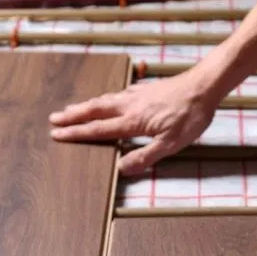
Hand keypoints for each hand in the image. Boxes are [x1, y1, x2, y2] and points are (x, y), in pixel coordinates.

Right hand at [49, 70, 217, 175]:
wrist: (203, 86)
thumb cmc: (190, 116)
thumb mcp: (171, 144)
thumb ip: (146, 156)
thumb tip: (122, 169)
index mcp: (133, 121)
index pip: (98, 130)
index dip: (76, 134)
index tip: (57, 135)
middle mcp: (129, 106)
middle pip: (94, 110)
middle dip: (73, 116)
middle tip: (53, 119)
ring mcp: (136, 95)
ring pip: (104, 100)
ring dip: (85, 106)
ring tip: (71, 109)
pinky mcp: (145, 89)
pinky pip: (117, 94)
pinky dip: (104, 98)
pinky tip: (106, 100)